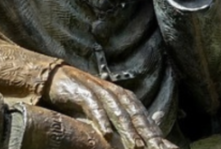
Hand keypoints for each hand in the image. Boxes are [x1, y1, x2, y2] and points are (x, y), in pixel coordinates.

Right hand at [43, 65, 176, 148]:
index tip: (164, 148)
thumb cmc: (83, 98)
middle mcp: (115, 93)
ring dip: (128, 130)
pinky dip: (101, 120)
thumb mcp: (105, 110)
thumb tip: (140, 138)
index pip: (143, 117)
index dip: (154, 132)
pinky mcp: (83, 92)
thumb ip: (122, 120)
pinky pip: (94, 107)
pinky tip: (106, 134)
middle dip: (146, 133)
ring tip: (136, 146)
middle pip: (135, 114)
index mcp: (124, 98)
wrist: (56, 79)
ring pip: (118, 112)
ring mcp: (100, 91)